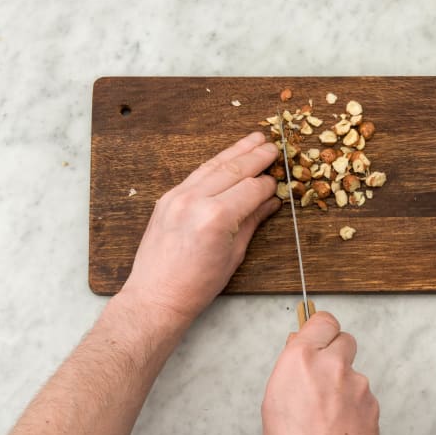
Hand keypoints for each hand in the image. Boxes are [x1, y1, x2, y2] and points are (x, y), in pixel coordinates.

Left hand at [119, 132, 280, 324]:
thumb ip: (252, 221)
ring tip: (253, 139)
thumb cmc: (196, 284)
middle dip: (256, 156)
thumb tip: (270, 202)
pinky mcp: (167, 198)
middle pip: (233, 169)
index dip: (268, 184)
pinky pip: (196, 174)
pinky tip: (227, 157)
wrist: (156, 295)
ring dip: (235, 151)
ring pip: (213, 165)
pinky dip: (214, 164)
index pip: (251, 189)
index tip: (278, 181)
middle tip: (273, 145)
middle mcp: (195, 201)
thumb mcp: (234, 254)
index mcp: (216, 217)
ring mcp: (177, 196)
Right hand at [262, 312, 379, 434]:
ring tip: (329, 409)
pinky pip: (363, 394)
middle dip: (336, 351)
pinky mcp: (372, 401)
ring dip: (345, 382)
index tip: (319, 336)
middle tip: (325, 372)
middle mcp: (332, 363)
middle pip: (344, 338)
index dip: (321, 329)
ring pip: (354, 370)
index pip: (322, 320)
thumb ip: (290, 367)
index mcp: (302, 358)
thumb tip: (297, 352)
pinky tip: (341, 421)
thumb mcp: (273, 398)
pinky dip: (355, 403)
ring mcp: (356, 381)